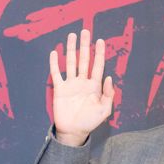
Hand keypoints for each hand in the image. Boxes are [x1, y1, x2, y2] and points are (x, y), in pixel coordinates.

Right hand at [49, 28, 114, 145]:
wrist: (73, 131)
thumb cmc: (90, 122)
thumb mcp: (104, 110)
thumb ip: (108, 94)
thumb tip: (108, 77)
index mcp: (94, 86)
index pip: (98, 65)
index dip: (99, 53)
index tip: (100, 40)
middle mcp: (82, 82)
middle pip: (84, 59)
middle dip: (85, 45)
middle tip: (85, 31)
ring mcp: (71, 84)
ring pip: (70, 62)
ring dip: (71, 49)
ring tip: (71, 35)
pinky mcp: (59, 89)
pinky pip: (56, 73)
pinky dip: (55, 63)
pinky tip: (54, 52)